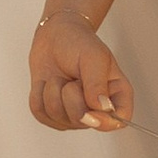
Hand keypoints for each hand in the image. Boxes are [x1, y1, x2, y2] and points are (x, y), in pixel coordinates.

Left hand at [28, 9, 132, 132]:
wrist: (54, 36)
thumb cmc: (78, 43)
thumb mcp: (93, 56)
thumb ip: (97, 83)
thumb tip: (100, 108)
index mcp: (115, 95)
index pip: (119, 121)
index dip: (105, 121)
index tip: (92, 106)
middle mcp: (95, 109)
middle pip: (82, 120)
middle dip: (71, 94)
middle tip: (74, 77)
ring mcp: (73, 115)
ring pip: (57, 117)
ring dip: (53, 91)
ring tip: (61, 77)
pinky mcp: (52, 115)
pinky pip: (40, 114)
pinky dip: (39, 94)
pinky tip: (48, 83)